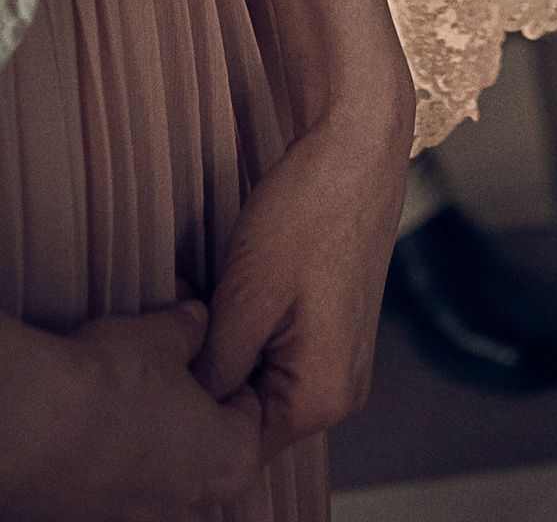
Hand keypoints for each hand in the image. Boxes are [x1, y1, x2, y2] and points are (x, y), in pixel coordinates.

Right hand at [0, 302, 265, 517]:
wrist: (30, 426)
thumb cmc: (110, 381)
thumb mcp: (165, 335)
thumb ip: (191, 330)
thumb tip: (195, 321)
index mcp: (229, 462)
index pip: (251, 416)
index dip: (232, 375)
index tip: (213, 352)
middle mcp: (188, 506)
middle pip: (206, 451)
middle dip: (191, 411)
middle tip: (168, 373)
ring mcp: (135, 521)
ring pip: (160, 475)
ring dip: (150, 440)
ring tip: (124, 397)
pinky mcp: (88, 521)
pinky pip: (114, 489)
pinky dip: (109, 459)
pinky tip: (91, 424)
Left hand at [196, 90, 408, 457]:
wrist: (358, 140)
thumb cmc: (310, 210)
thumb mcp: (244, 299)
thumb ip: (213, 375)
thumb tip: (182, 416)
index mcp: (323, 395)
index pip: (236, 446)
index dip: (192, 411)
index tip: (169, 363)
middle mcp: (341, 387)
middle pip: (249, 415)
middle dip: (209, 379)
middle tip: (186, 326)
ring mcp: (340, 355)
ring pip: (258, 380)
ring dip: (225, 351)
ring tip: (210, 301)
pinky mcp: (333, 325)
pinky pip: (276, 352)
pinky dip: (246, 330)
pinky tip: (233, 289)